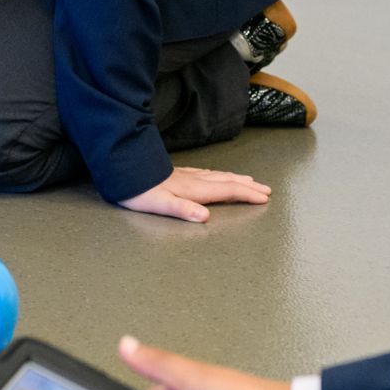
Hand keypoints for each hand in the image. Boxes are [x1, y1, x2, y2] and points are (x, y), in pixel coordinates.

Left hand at [117, 166, 270, 222]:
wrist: (124, 172)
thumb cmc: (139, 191)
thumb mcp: (159, 204)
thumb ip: (182, 210)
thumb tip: (204, 217)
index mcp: (194, 190)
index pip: (227, 191)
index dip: (247, 194)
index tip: (264, 197)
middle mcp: (195, 181)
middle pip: (228, 181)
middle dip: (248, 186)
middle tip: (266, 189)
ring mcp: (187, 176)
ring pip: (219, 176)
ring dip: (236, 179)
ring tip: (249, 180)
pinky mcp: (179, 174)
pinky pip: (208, 174)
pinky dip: (220, 176)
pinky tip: (217, 176)